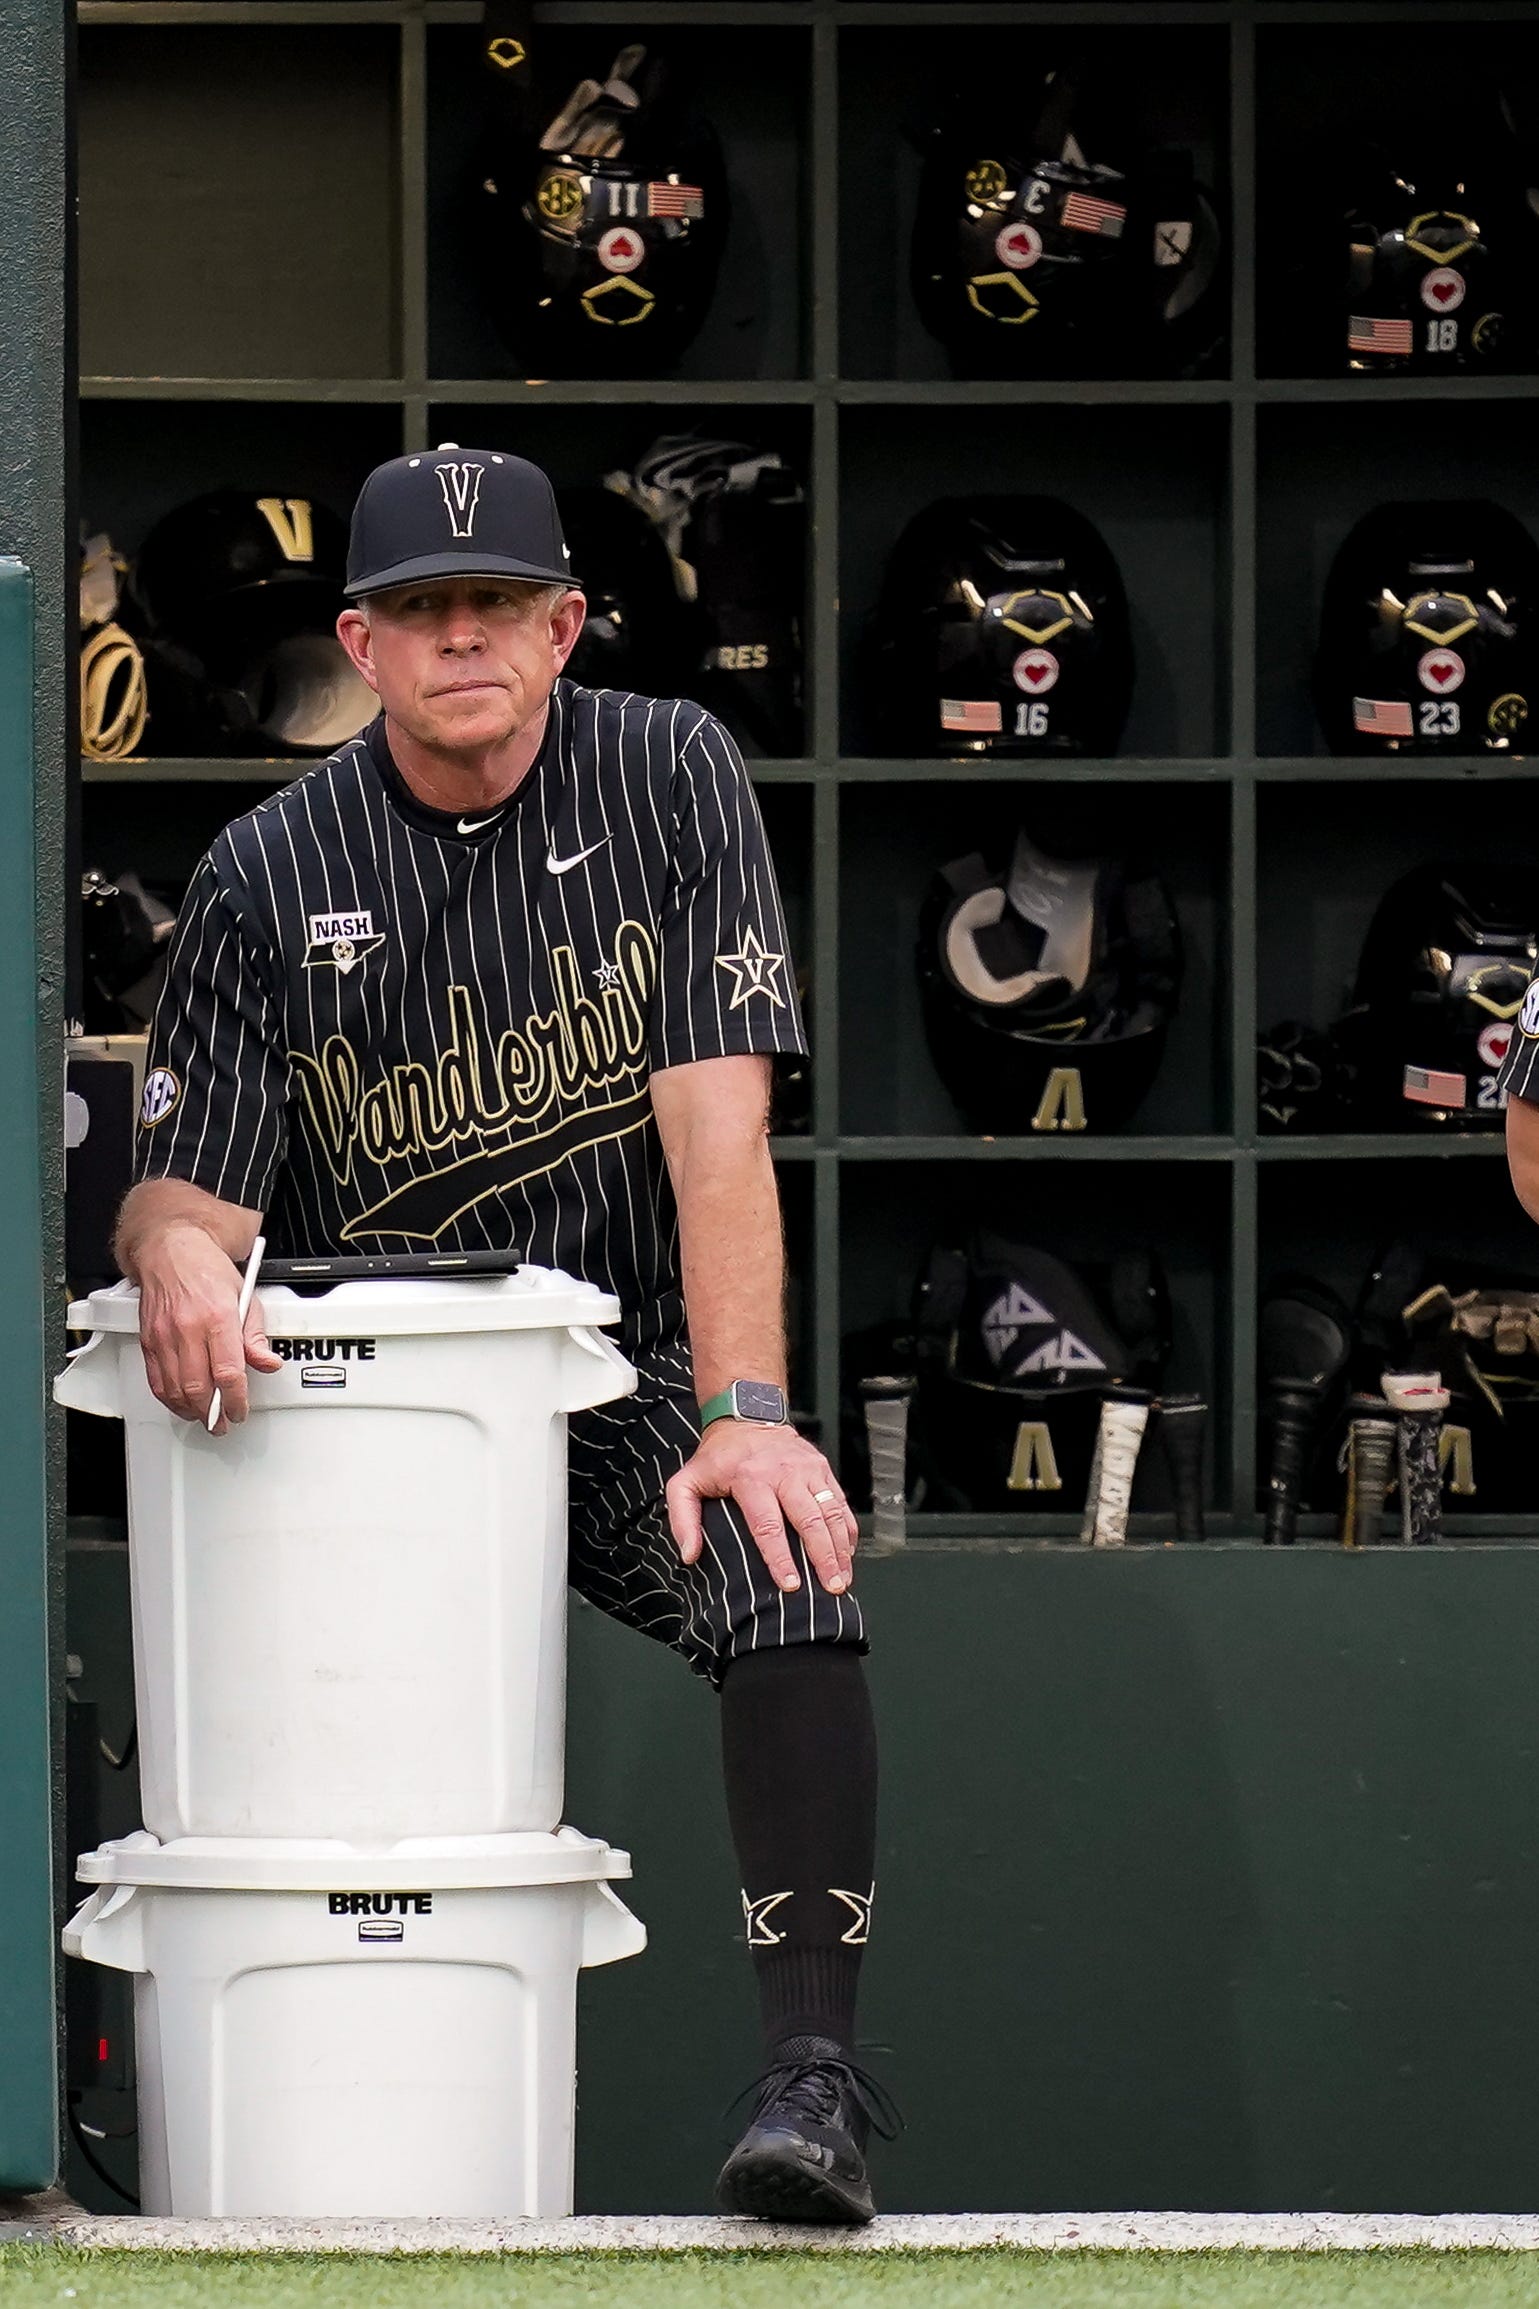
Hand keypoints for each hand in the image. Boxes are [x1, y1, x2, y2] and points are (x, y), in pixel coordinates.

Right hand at [135, 1222, 282, 1434]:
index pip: (228, 1372)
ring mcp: (164, 1335)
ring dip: (190, 1411)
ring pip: (175, 1389)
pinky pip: (156, 1380)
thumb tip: (267, 1362)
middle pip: (198, 1387)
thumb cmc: (207, 1270)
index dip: (235, 1400)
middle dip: (212, 1413)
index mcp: (218, 1317)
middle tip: (222, 1423)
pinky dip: (169, 1398)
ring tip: (203, 1416)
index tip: (240, 1411)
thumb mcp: (245, 1296)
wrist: (171, 1251)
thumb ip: (255, 1335)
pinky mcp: (148, 1340)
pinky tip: (182, 1403)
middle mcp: (188, 1328)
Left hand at [666, 1421, 858, 1596]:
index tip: (790, 1584)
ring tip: (843, 1579)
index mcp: (752, 1478)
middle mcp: (785, 1473)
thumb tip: (690, 1554)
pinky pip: (840, 1503)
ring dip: (840, 1549)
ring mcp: (808, 1470)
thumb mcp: (687, 1481)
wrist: (747, 1414)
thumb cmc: (718, 1456)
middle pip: (809, 1521)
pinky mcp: (822, 1469)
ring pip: (831, 1513)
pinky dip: (847, 1530)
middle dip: (823, 1558)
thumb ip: (683, 1518)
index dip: (780, 1558)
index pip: (768, 1525)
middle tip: (831, 1588)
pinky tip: (847, 1554)